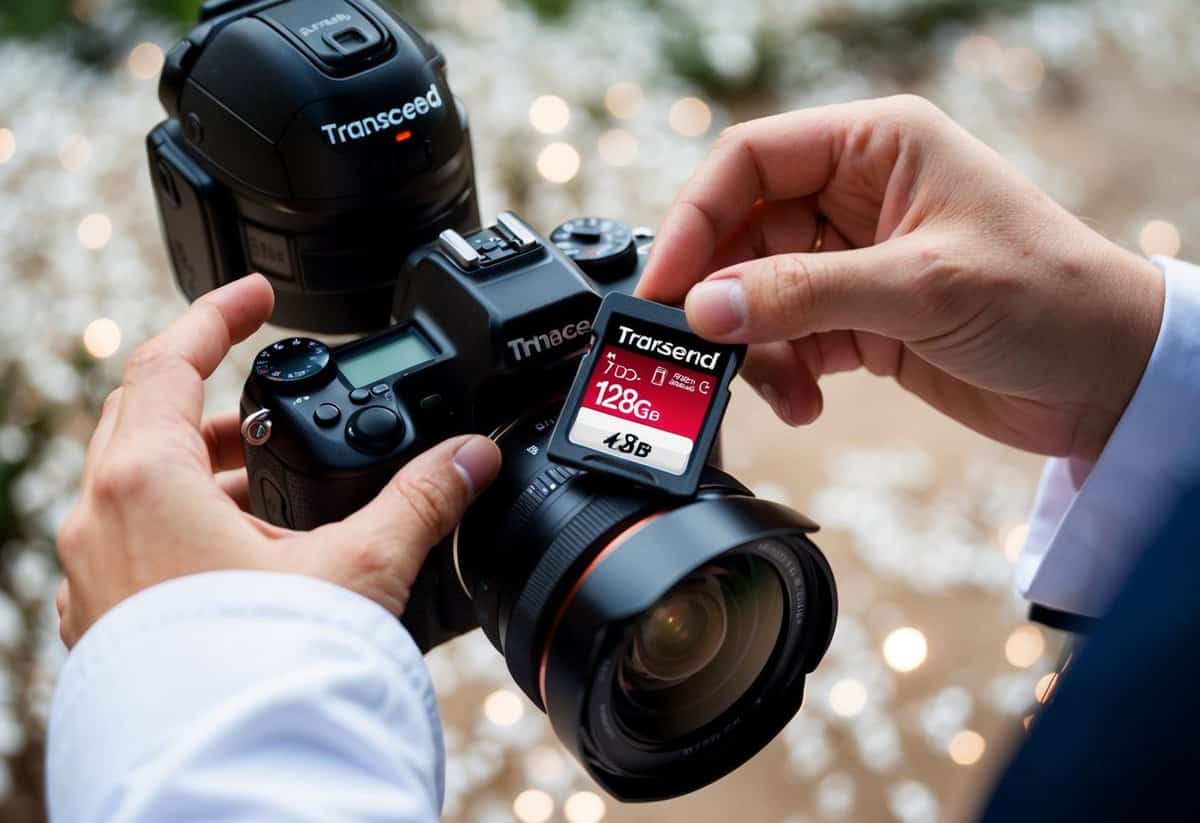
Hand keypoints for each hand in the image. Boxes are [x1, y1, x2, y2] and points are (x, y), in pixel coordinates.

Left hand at [55, 275, 500, 647]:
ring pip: (133, 479)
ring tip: (271, 479)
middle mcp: (100, 519)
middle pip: (145, 414)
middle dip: (212, 392)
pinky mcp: (106, 617)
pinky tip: (245, 552)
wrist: (225, 777)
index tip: (260, 296)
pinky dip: (181, 518)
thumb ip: (421, 499)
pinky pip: (130, 536)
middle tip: (272, 392)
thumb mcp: (358, 566)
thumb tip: (472, 457)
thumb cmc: (268, 670)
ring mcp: (93, 573)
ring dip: (199, 462)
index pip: (171, 361)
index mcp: (147, 482)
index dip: (220, 315)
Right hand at [637, 95, 1163, 460]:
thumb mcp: (920, 286)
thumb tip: (704, 307)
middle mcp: (857, 196)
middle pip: (744, 233)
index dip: (698, 217)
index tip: (666, 283)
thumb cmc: (1047, 298)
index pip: (750, 161)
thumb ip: (803, 293)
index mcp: (876, 147)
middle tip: (696, 348)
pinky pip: (790, 340)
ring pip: (760, 294)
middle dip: (721, 295)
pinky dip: (785, 375)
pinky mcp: (860, 319)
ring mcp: (855, 261)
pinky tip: (806, 403)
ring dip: (756, 346)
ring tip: (777, 388)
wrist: (1110, 379)